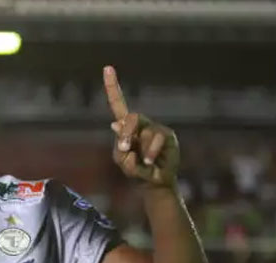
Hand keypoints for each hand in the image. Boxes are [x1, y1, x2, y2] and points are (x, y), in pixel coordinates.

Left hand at [104, 66, 178, 188]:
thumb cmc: (136, 169)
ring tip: (144, 162)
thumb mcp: (122, 160)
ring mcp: (155, 128)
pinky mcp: (168, 135)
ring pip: (144, 133)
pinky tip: (150, 162)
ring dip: (141, 150)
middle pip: (131, 118)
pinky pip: (156, 140)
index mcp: (126, 127)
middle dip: (126, 133)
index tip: (107, 68)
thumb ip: (119, 145)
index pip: (118, 104)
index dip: (113, 87)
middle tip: (124, 148)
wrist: (154, 182)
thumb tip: (116, 125)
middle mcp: (141, 124)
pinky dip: (150, 153)